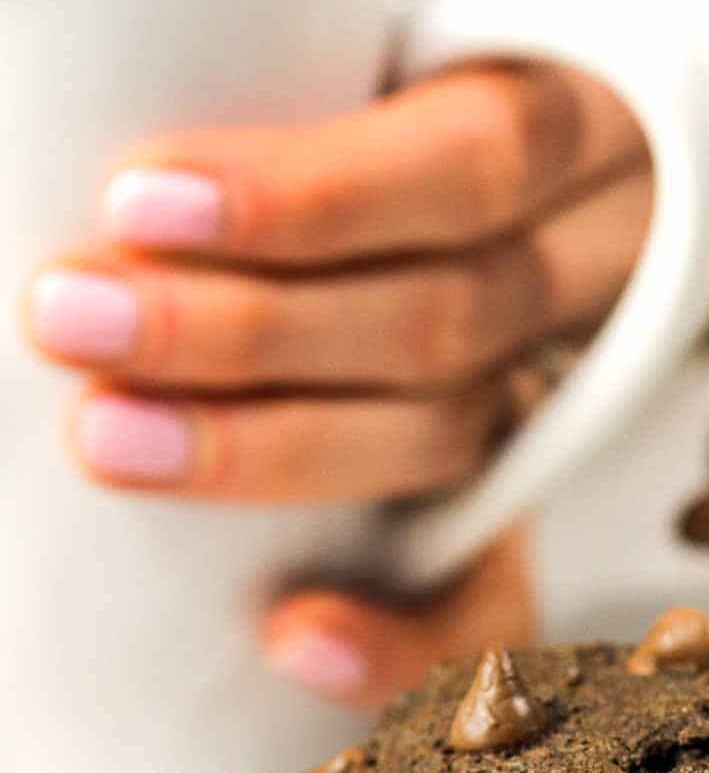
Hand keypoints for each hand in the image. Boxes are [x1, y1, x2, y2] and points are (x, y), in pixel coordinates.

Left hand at [24, 64, 649, 702]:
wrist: (500, 295)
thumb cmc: (393, 193)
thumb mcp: (397, 130)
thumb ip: (328, 158)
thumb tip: (159, 211)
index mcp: (561, 150)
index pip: (470, 165)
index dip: (313, 197)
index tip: (144, 204)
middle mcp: (569, 284)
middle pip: (436, 319)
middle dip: (246, 331)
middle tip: (74, 320)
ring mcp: (539, 410)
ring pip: (439, 439)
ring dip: (265, 448)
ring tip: (115, 442)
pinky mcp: (511, 541)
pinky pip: (484, 619)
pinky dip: (391, 642)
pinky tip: (297, 640)